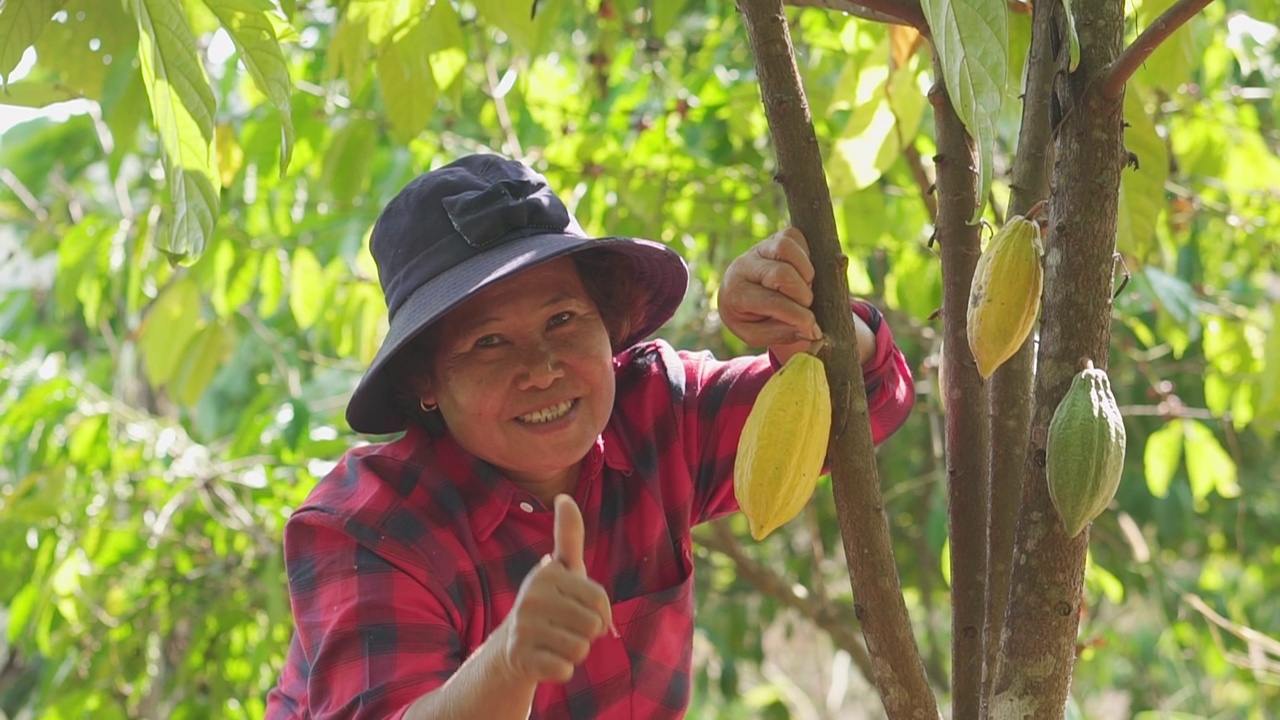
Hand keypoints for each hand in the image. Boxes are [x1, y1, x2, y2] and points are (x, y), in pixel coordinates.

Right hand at [499, 495, 612, 684]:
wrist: (513, 647)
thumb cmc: (551, 603)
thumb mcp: (563, 570)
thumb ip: (568, 536)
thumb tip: (564, 497)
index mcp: (546, 574)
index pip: (601, 601)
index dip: (600, 613)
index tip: (580, 610)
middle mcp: (531, 598)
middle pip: (593, 626)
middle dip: (588, 633)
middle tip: (567, 628)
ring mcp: (524, 629)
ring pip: (581, 649)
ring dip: (575, 651)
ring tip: (556, 642)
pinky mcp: (521, 658)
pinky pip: (565, 670)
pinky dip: (562, 670)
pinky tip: (546, 659)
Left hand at [720, 227, 821, 357]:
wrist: (743, 297)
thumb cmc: (751, 318)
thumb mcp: (756, 335)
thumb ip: (781, 335)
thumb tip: (811, 331)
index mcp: (736, 293)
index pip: (773, 301)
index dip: (798, 316)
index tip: (813, 331)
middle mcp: (743, 266)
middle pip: (782, 274)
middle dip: (803, 295)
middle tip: (807, 307)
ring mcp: (759, 248)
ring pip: (785, 247)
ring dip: (805, 272)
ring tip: (805, 288)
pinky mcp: (774, 237)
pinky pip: (794, 236)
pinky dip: (806, 254)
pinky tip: (803, 273)